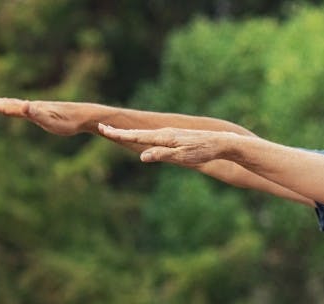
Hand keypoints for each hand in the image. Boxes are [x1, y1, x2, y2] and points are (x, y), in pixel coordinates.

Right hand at [0, 95, 90, 135]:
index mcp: (30, 109)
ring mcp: (38, 108)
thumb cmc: (68, 121)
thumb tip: (23, 105)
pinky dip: (16, 107)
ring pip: (16, 104)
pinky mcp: (45, 111)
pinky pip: (25, 108)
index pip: (8, 107)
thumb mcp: (51, 120)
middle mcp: (32, 106)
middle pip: (9, 103)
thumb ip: (36, 114)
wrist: (84, 116)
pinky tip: (19, 108)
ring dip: (2, 103)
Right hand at [95, 124, 239, 166]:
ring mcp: (170, 134)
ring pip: (146, 134)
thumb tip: (142, 157)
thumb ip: (162, 156)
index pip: (136, 136)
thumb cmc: (203, 151)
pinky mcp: (176, 137)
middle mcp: (165, 133)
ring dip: (129, 133)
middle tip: (102, 127)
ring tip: (115, 132)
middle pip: (137, 133)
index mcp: (163, 137)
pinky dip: (143, 136)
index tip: (102, 128)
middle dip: (120, 131)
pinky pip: (155, 136)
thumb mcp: (182, 157)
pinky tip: (142, 138)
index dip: (119, 133)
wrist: (221, 142)